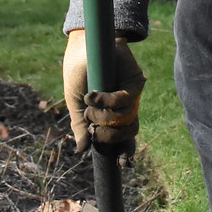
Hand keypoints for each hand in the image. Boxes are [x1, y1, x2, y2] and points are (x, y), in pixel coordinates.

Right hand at [62, 28, 146, 157]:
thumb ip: (80, 126)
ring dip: (104, 117)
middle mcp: (126, 107)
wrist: (81, 46)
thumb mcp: (75, 104)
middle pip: (129, 132)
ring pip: (126, 118)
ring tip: (89, 105)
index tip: (123, 165)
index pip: (125, 139)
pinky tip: (93, 96)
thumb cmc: (78, 74)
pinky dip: (108, 101)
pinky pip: (126, 99)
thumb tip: (82, 150)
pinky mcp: (136, 80)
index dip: (126, 153)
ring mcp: (132, 94)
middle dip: (108, 134)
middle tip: (92, 127)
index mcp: (113, 115)